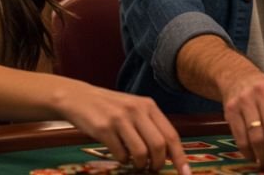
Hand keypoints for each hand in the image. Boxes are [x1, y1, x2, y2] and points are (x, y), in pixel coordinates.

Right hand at [56, 83, 189, 174]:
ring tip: (135, 163)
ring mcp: (120, 119)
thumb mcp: (133, 109)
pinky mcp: (104, 129)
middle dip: (157, 164)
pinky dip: (122, 160)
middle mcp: (136, 110)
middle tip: (152, 169)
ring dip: (139, 165)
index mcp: (148, 105)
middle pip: (158, 146)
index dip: (179, 157)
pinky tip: (118, 154)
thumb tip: (168, 154)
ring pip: (141, 153)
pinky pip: (121, 154)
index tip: (185, 174)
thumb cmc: (110, 107)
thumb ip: (150, 126)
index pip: (171, 134)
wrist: (78, 97)